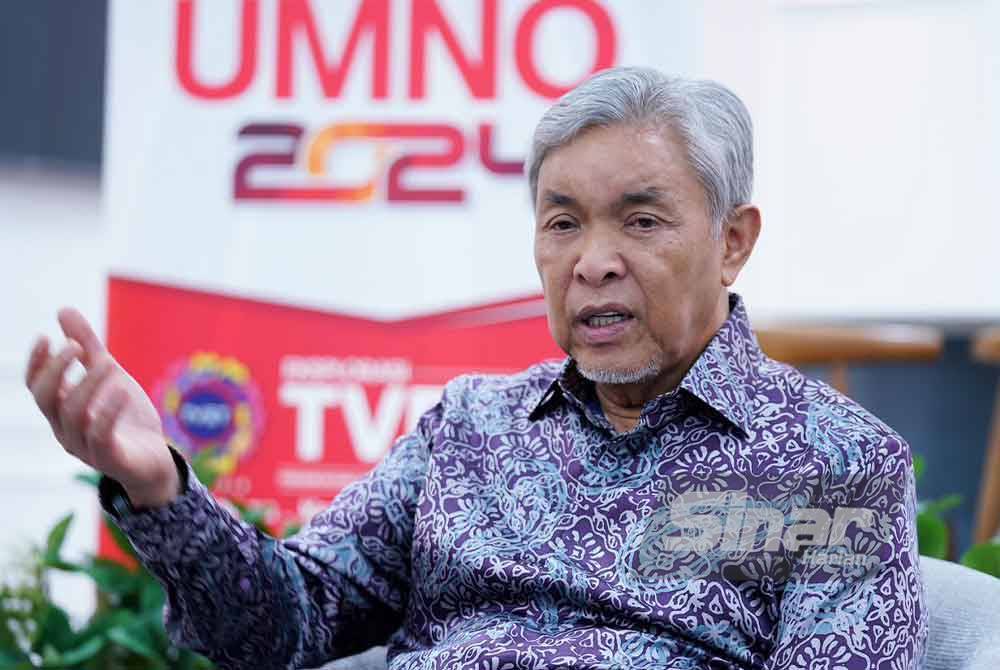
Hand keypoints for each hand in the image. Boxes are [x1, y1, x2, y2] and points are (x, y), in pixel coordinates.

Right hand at [25, 308, 179, 507]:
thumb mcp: (109, 374)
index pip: (37, 387)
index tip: (46, 337)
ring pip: (73, 415)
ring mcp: (85, 447)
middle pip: (46, 400)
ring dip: (88, 385)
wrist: (154, 460)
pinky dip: (109, 412)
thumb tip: (63, 310)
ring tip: (107, 364)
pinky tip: (122, 391)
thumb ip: (88, 347)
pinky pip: (101, 436)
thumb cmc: (126, 417)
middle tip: (74, 346)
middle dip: (56, 371)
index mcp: (62, 411)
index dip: (37, 364)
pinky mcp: (109, 458)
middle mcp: (66, 429)